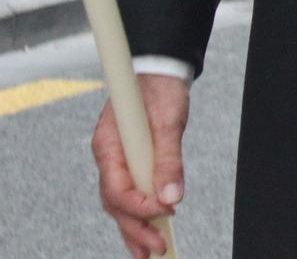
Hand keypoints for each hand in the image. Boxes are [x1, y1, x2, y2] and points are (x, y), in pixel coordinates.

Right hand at [91, 74, 187, 258]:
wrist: (162, 72)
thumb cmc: (162, 89)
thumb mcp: (169, 121)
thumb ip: (169, 158)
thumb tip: (172, 195)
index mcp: (109, 146)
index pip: (117, 188)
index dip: (139, 205)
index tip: (165, 212)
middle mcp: (109, 158)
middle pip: (116, 203)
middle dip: (136, 228)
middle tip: (157, 248)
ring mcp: (118, 162)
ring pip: (121, 204)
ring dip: (136, 229)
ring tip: (149, 253)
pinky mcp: (131, 163)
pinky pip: (131, 194)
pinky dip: (139, 215)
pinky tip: (149, 232)